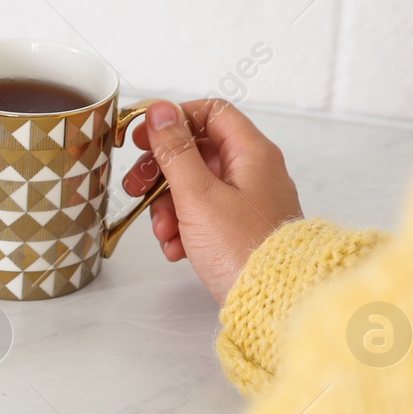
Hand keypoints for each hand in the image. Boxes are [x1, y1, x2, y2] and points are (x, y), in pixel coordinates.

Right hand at [121, 99, 301, 302]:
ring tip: (163, 231)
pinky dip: (184, 228)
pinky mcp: (240, 229)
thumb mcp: (198, 195)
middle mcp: (254, 172)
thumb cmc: (243, 247)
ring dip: (168, 206)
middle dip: (161, 172)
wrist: (276, 303)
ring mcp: (248, 201)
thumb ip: (175, 150)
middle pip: (197, 152)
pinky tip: (175, 249)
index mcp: (251, 153)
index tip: (142, 137)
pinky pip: (204, 215)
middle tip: (136, 187)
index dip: (173, 120)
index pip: (210, 113)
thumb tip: (161, 110)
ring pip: (196, 186)